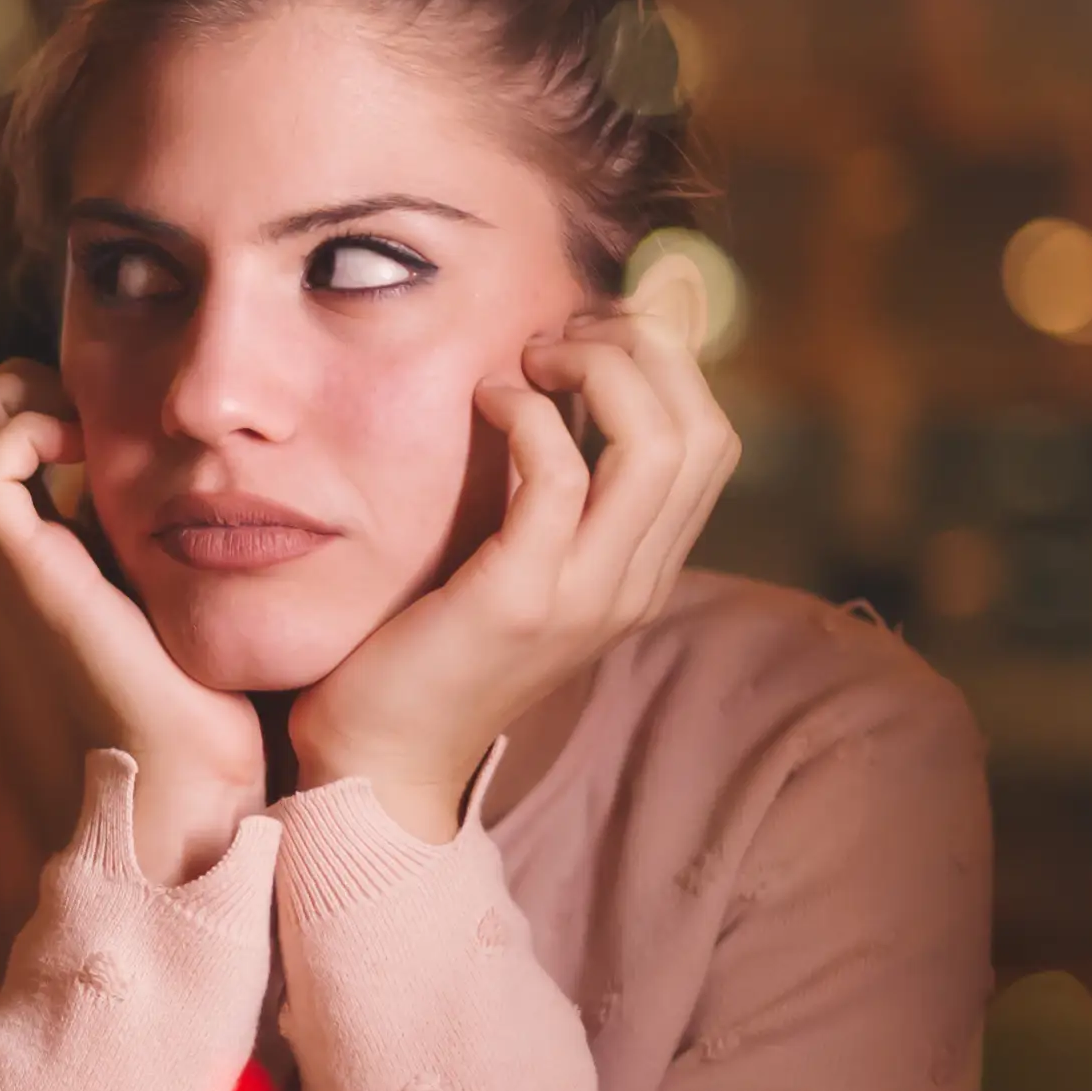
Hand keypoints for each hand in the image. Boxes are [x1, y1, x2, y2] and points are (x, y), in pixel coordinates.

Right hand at [0, 360, 268, 884]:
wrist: (196, 770)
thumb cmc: (212, 691)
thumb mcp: (186, 584)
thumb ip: (173, 536)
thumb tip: (212, 474)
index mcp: (45, 560)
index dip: (34, 408)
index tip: (110, 421)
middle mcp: (15, 562)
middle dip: (12, 397)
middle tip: (89, 415)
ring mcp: (14, 569)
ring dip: (11, 410)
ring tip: (84, 430)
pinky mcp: (28, 575)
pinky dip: (26, 435)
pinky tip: (91, 457)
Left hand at [287, 296, 740, 843]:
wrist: (381, 762)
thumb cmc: (426, 650)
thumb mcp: (513, 564)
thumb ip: (549, 495)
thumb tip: (557, 391)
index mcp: (641, 572)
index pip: (710, 442)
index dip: (669, 362)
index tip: (591, 328)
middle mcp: (634, 584)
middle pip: (703, 431)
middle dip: (646, 351)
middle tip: (562, 329)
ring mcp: (587, 595)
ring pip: (659, 444)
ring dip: (600, 369)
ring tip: (533, 354)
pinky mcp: (521, 598)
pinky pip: (561, 475)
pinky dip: (531, 414)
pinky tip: (487, 399)